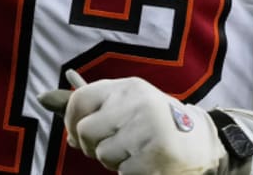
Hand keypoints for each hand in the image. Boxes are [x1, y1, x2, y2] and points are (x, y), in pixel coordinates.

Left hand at [40, 71, 227, 174]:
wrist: (202, 142)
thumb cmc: (156, 121)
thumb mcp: (129, 103)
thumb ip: (96, 106)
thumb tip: (50, 107)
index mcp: (128, 87)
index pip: (80, 99)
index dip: (70, 121)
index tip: (75, 133)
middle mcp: (136, 104)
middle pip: (87, 131)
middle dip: (92, 145)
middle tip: (111, 145)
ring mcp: (146, 130)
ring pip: (103, 155)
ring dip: (114, 160)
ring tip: (135, 151)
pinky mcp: (154, 157)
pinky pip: (122, 172)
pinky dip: (130, 172)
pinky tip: (147, 162)